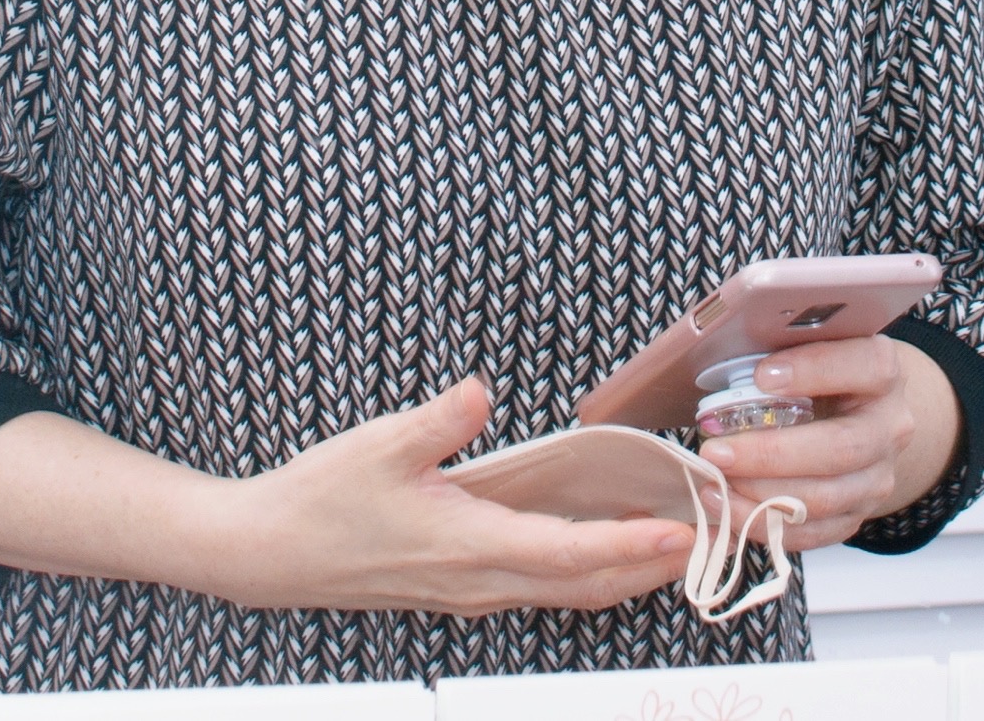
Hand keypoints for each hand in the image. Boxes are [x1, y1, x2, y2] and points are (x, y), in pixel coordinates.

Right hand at [192, 377, 694, 617]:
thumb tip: (478, 392)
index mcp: (470, 549)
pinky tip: (605, 536)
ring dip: (628, 570)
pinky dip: (590, 566)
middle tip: (715, 537)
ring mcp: (474, 589)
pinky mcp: (463, 584)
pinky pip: (544, 584)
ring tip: (681, 536)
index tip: (685, 533)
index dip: (633, 546)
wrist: (269, 553)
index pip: (571, 555)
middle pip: (590, 586)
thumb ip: (436, 422)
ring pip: (571, 591)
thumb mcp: (376, 447)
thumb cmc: (319, 503)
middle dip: (656, 566)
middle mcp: (482, 581)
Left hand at [694, 335, 958, 551]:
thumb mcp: (808, 346)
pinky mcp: (857, 514)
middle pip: (841, 449)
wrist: (860, 414)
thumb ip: (780, 346)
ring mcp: (878, 477)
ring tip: (713, 484)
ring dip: (761, 496)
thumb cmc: (818, 372)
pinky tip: (727, 507)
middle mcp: (890, 428)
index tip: (760, 376)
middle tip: (715, 451)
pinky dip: (765, 525)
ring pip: (826, 499)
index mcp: (883, 373)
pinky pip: (814, 533)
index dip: (815, 369)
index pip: (866, 366)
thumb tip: (724, 358)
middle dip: (771, 455)